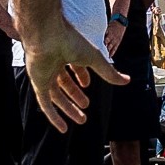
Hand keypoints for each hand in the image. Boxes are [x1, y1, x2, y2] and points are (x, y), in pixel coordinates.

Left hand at [23, 7, 121, 130]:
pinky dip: (53, 116)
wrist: (46, 36)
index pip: (74, 65)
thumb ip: (108, 72)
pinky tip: (62, 128)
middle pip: (64, 83)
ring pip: (56, 96)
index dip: (81, 75)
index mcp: (66, 51)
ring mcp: (45, 73)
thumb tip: (127, 81)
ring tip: (82, 119)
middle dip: (75, 96)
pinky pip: (45, 103)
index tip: (87, 85)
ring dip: (68, 108)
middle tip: (86, 106)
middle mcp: (54, 62)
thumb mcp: (94, 58)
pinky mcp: (37, 83)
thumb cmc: (70, 40)